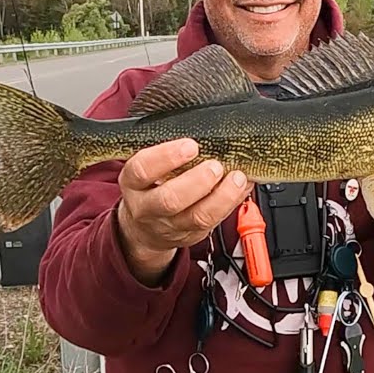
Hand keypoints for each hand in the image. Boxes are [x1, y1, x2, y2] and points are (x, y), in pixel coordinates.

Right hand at [115, 138, 253, 283]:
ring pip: (197, 217)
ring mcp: (170, 225)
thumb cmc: (150, 188)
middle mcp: (148, 207)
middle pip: (170, 199)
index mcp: (133, 183)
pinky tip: (240, 189)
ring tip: (236, 178)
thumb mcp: (147, 168)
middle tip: (215, 166)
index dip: (166, 157)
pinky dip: (231, 203)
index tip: (190, 146)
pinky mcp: (190, 235)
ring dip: (222, 196)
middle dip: (197, 181)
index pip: (142, 169)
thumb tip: (206, 137)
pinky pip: (213, 222)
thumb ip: (168, 154)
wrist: (143, 230)